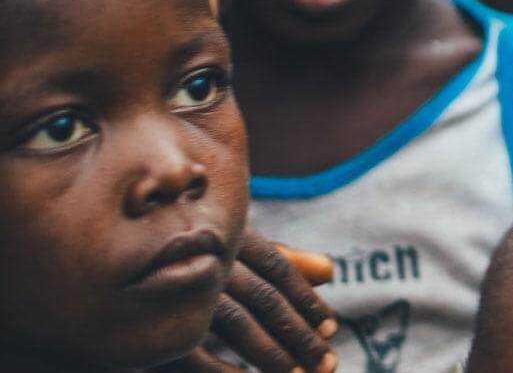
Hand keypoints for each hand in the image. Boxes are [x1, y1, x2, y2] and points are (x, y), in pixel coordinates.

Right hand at [156, 231, 337, 372]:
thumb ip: (279, 258)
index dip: (305, 299)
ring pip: (237, 323)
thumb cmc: (178, 252)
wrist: (99, 264)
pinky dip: (223, 372)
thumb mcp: (229, 248)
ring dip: (272, 354)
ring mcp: (177, 287)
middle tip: (328, 363)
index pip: (276, 268)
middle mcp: (204, 256)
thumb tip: (331, 271)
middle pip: (263, 298)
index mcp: (224, 234)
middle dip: (299, 334)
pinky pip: (193, 353)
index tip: (331, 328)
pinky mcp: (149, 324)